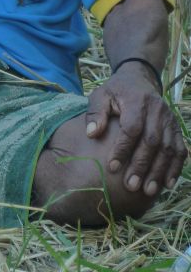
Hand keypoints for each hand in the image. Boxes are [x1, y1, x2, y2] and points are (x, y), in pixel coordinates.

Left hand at [85, 63, 186, 196]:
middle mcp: (157, 110)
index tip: (112, 167)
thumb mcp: (101, 95)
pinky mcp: (176, 127)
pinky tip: (167, 185)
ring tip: (147, 191)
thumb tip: (92, 133)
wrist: (139, 79)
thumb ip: (96, 113)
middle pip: (152, 141)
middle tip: (130, 186)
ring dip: (159, 172)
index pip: (131, 128)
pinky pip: (180, 150)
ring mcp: (170, 119)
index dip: (123, 149)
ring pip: (168, 148)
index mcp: (137, 101)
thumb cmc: (116, 91)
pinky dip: (175, 168)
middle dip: (141, 165)